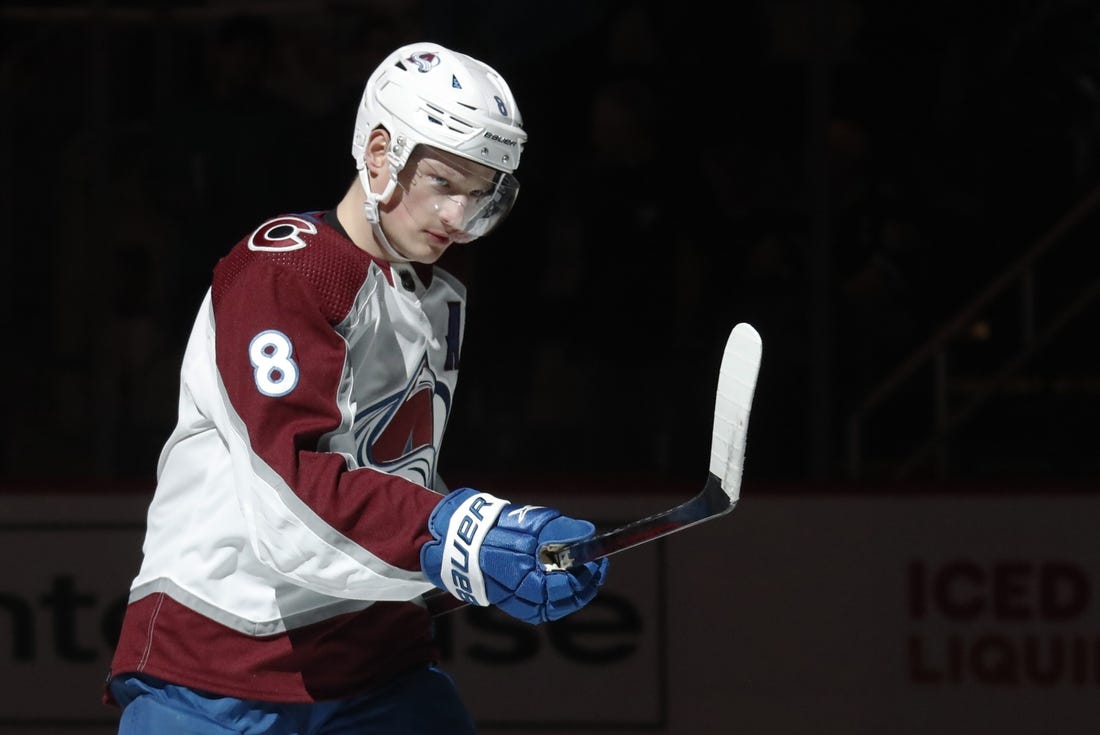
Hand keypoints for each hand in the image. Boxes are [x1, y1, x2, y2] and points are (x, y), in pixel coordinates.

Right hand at [420, 488, 608, 622]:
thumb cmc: (494, 528)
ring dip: (575, 593)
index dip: (587, 574)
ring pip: (555, 607)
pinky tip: (566, 583)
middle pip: (564, 600)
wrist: (459, 542)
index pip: (566, 585)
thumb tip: (590, 536)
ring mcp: (515, 602)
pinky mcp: (511, 605)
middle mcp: (519, 594)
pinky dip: (558, 598)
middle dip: (585, 584)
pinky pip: (542, 609)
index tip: (599, 558)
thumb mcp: (529, 521)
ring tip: (587, 574)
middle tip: (597, 566)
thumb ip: (560, 530)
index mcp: (523, 575)